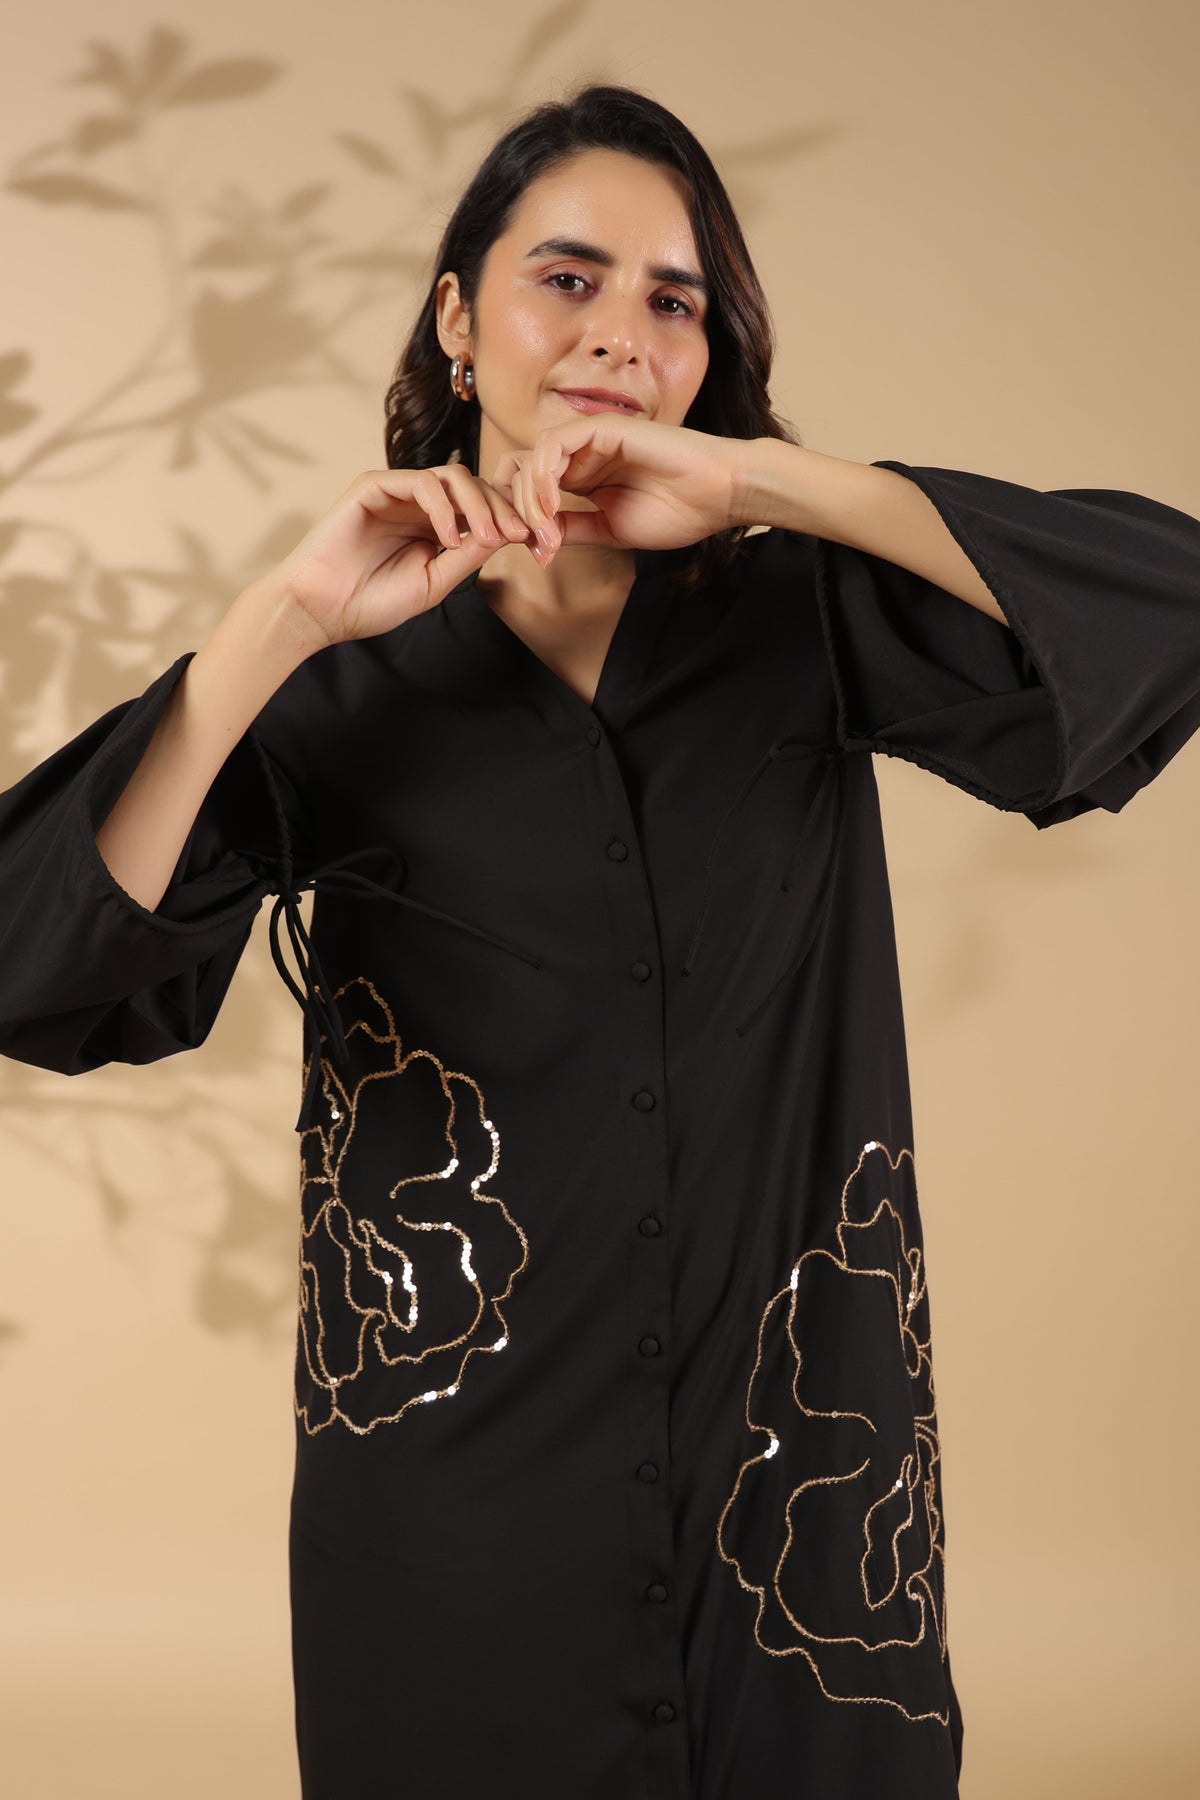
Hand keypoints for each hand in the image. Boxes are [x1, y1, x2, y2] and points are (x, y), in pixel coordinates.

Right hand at [261, 465, 533, 647]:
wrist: (321, 610)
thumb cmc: (372, 602)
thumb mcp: (436, 581)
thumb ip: (469, 555)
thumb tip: (510, 532)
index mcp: (436, 525)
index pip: (484, 507)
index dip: (514, 518)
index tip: (539, 542)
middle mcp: (420, 503)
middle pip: (477, 486)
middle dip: (505, 509)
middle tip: (522, 535)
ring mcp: (396, 491)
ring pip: (454, 477)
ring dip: (478, 505)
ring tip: (484, 539)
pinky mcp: (373, 486)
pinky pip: (419, 481)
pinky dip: (441, 506)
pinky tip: (446, 538)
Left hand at [489, 416, 743, 563]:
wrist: (717, 495)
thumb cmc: (677, 512)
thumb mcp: (610, 530)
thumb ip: (573, 529)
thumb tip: (534, 539)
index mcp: (584, 478)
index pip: (531, 487)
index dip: (521, 516)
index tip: (534, 551)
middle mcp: (582, 456)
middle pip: (521, 470)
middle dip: (517, 509)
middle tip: (533, 542)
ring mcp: (590, 440)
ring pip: (532, 459)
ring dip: (530, 498)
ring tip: (545, 529)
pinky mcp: (601, 429)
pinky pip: (553, 445)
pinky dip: (544, 476)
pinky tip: (554, 505)